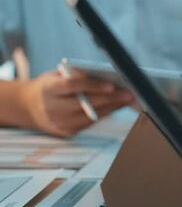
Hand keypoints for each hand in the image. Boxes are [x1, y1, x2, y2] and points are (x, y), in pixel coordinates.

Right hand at [18, 71, 132, 136]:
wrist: (29, 107)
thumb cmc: (48, 87)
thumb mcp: (55, 75)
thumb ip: (75, 75)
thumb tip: (102, 76)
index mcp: (48, 90)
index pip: (72, 87)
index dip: (93, 86)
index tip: (111, 85)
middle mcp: (52, 108)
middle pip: (86, 104)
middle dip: (110, 99)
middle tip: (128, 94)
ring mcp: (59, 123)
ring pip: (91, 116)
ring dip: (112, 108)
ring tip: (126, 100)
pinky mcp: (67, 132)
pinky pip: (90, 123)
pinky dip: (104, 114)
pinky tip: (115, 107)